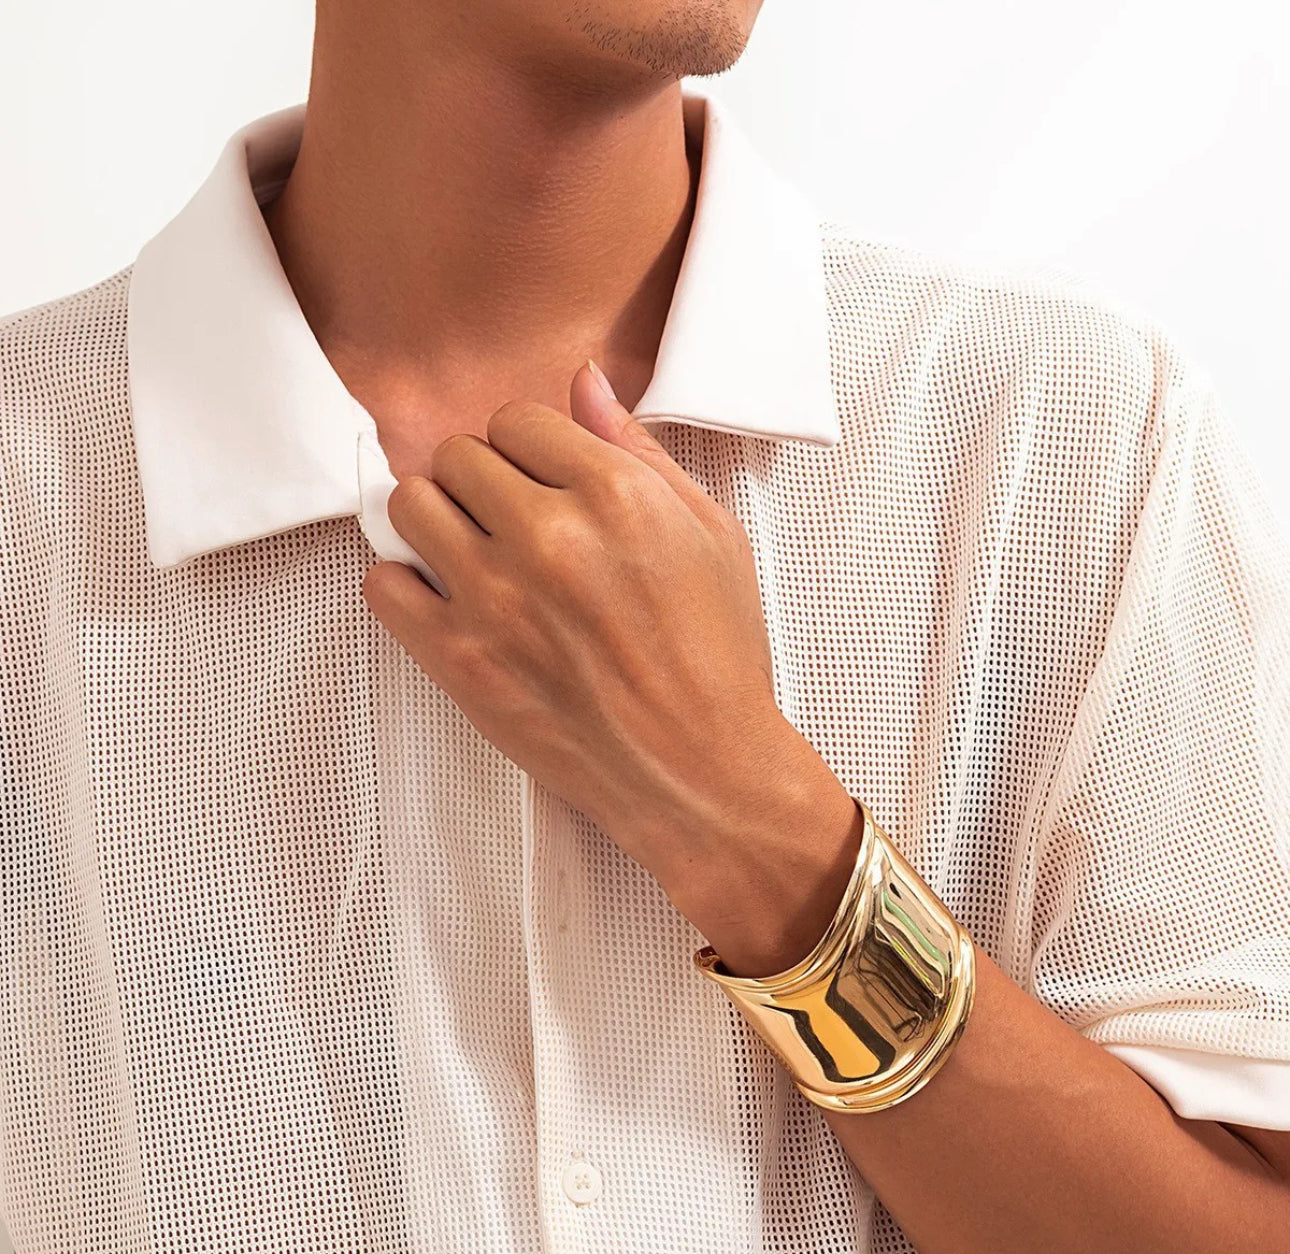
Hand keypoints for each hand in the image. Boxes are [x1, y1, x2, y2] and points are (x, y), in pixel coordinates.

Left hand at [360, 361, 835, 898]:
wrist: (699, 770)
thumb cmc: (717, 656)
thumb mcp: (710, 534)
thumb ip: (639, 451)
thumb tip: (585, 383)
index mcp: (616, 496)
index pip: (519, 419)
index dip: (530, 447)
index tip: (540, 478)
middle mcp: (550, 539)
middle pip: (459, 455)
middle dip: (483, 477)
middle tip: (508, 516)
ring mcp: (496, 602)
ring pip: (411, 504)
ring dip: (437, 517)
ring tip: (473, 549)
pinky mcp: (460, 662)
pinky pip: (381, 585)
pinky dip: (403, 583)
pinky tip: (444, 598)